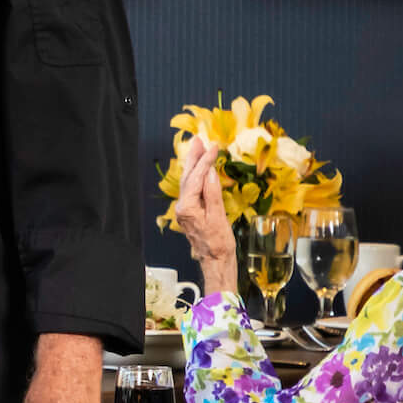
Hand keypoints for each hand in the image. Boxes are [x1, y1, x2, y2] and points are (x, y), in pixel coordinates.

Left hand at [173, 138, 238, 293]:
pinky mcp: (191, 212)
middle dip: (194, 158)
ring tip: (199, 148)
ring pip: (188, 182)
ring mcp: (185, 210)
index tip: (214, 147)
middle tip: (200, 140)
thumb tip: (209, 172)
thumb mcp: (219, 217)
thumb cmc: (219, 244)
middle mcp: (182, 207)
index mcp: (188, 208)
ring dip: (194, 165)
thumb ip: (213, 194)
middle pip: (188, 177)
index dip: (204, 161)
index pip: (195, 178)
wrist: (216, 262)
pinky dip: (196, 176)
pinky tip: (201, 169)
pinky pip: (192, 189)